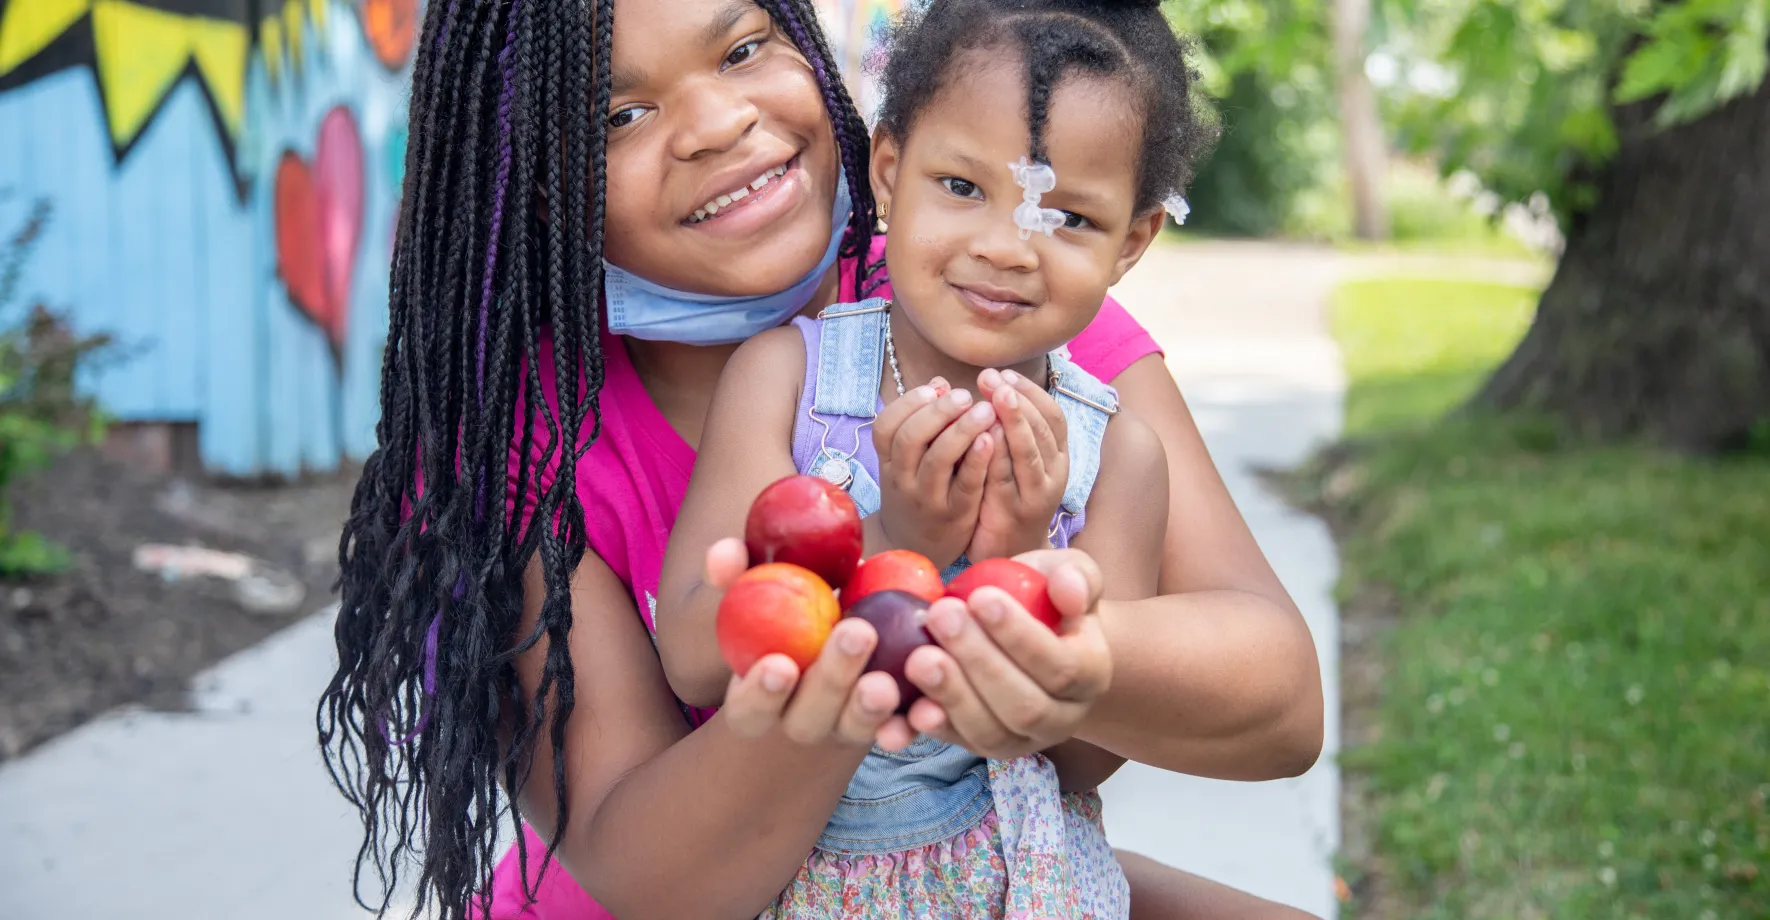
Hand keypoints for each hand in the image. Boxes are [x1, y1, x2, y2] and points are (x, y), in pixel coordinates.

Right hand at [704, 538, 915, 750]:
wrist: (832, 633)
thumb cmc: (787, 612)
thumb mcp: (761, 592)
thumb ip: (738, 574)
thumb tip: (724, 551)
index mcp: (758, 700)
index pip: (749, 709)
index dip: (760, 694)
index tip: (779, 664)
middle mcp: (801, 722)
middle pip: (810, 717)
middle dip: (832, 681)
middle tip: (857, 635)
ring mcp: (844, 729)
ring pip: (856, 728)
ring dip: (870, 709)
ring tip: (886, 682)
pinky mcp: (887, 725)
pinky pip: (903, 729)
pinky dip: (917, 721)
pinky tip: (933, 704)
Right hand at [871, 379, 997, 567]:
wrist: (914, 548)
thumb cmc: (917, 490)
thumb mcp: (908, 460)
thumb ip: (923, 423)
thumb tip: (940, 383)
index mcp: (888, 461)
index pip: (885, 426)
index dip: (907, 403)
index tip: (935, 388)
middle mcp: (902, 479)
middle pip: (910, 438)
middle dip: (938, 411)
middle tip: (965, 395)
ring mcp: (927, 499)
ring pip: (937, 460)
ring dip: (961, 430)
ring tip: (986, 410)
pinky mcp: (955, 515)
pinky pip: (965, 484)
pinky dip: (977, 460)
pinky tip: (991, 439)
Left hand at [900, 548, 1110, 759]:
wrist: (1031, 636)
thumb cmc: (1048, 600)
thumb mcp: (1070, 575)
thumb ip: (1076, 576)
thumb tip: (1069, 592)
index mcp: (1091, 674)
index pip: (1061, 666)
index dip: (1019, 636)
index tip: (980, 597)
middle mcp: (1062, 717)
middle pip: (1024, 706)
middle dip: (979, 662)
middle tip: (941, 616)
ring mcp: (1022, 740)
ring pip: (990, 732)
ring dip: (952, 696)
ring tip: (919, 658)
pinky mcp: (982, 747)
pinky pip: (957, 744)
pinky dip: (932, 729)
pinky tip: (909, 709)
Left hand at [967, 368, 1067, 560]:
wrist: (1009, 552)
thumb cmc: (1008, 498)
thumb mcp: (1016, 462)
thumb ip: (1012, 431)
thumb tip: (995, 387)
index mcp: (1057, 456)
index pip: (1052, 416)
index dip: (1030, 392)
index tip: (1006, 374)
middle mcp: (1054, 473)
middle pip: (1043, 429)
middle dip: (1018, 400)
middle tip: (994, 379)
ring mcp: (1037, 494)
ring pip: (1030, 452)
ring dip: (1014, 423)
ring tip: (995, 399)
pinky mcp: (1015, 512)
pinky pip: (1007, 479)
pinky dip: (998, 456)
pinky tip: (984, 437)